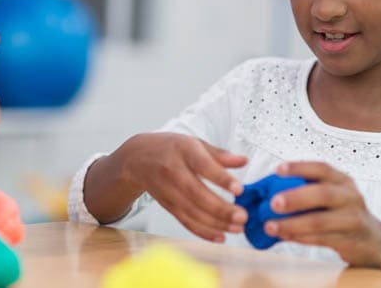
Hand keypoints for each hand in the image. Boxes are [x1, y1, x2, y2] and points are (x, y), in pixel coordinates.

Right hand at [121, 132, 248, 241]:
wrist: (137, 159)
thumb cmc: (170, 148)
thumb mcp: (194, 143)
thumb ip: (220, 154)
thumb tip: (243, 161)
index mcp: (184, 150)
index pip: (204, 165)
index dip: (221, 179)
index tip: (239, 189)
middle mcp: (174, 171)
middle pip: (197, 194)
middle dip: (221, 209)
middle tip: (242, 216)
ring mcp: (168, 191)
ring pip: (191, 211)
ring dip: (215, 223)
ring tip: (237, 228)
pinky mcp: (167, 205)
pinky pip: (184, 221)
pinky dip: (202, 231)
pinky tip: (219, 236)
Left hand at [264, 162, 380, 269]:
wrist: (373, 242)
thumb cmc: (340, 213)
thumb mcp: (331, 196)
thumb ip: (306, 190)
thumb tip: (264, 192)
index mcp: (342, 180)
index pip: (322, 168)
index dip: (300, 167)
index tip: (277, 169)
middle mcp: (350, 196)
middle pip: (323, 194)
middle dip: (296, 198)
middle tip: (272, 203)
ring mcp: (352, 219)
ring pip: (320, 221)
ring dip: (292, 224)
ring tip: (270, 226)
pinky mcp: (350, 240)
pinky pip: (322, 239)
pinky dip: (301, 238)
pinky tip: (284, 236)